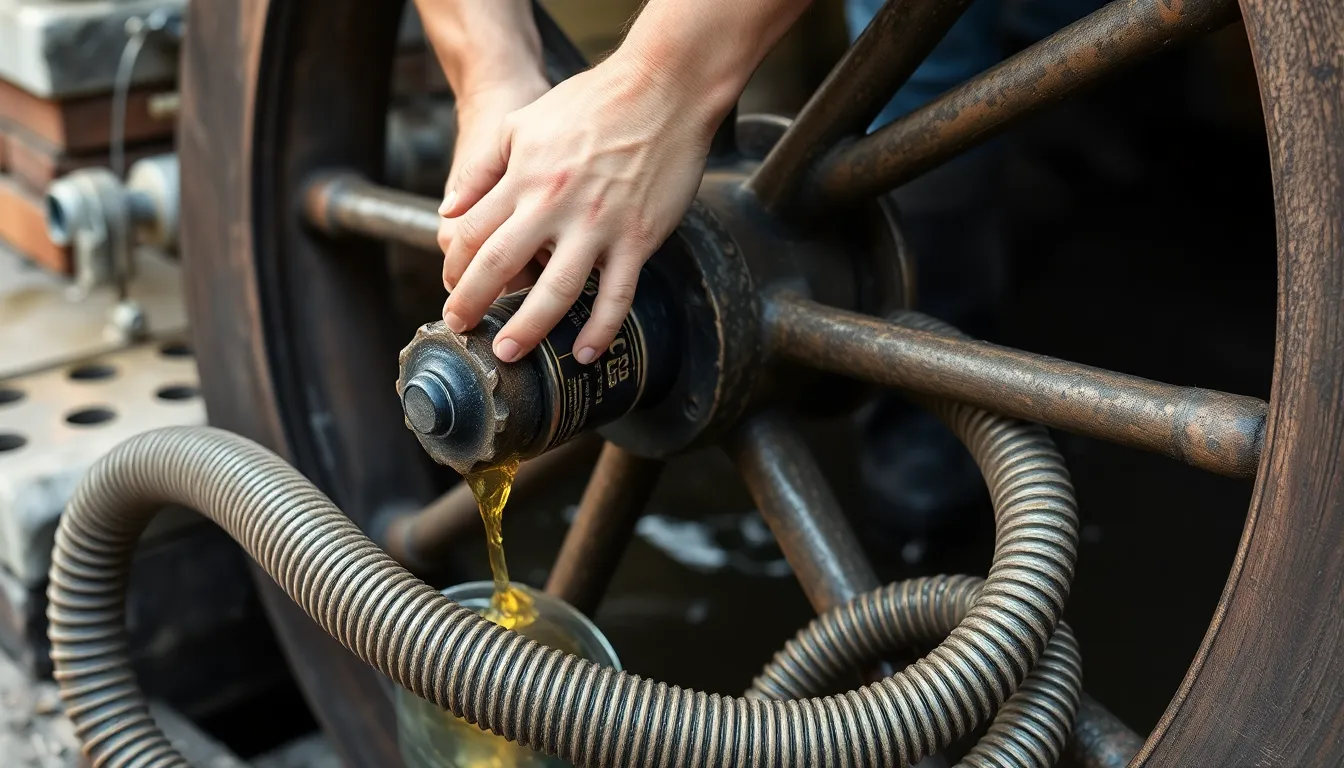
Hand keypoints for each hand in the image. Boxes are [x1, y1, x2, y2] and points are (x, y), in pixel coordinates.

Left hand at [439, 51, 721, 364]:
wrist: (662, 89)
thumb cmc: (593, 101)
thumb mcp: (523, 121)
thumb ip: (483, 166)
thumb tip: (450, 208)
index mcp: (524, 178)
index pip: (472, 233)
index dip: (455, 269)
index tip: (450, 291)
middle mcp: (555, 206)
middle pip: (500, 266)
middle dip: (474, 305)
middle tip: (462, 329)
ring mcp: (599, 226)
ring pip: (555, 291)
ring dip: (528, 328)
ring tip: (509, 352)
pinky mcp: (638, 238)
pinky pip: (616, 294)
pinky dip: (600, 328)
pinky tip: (587, 352)